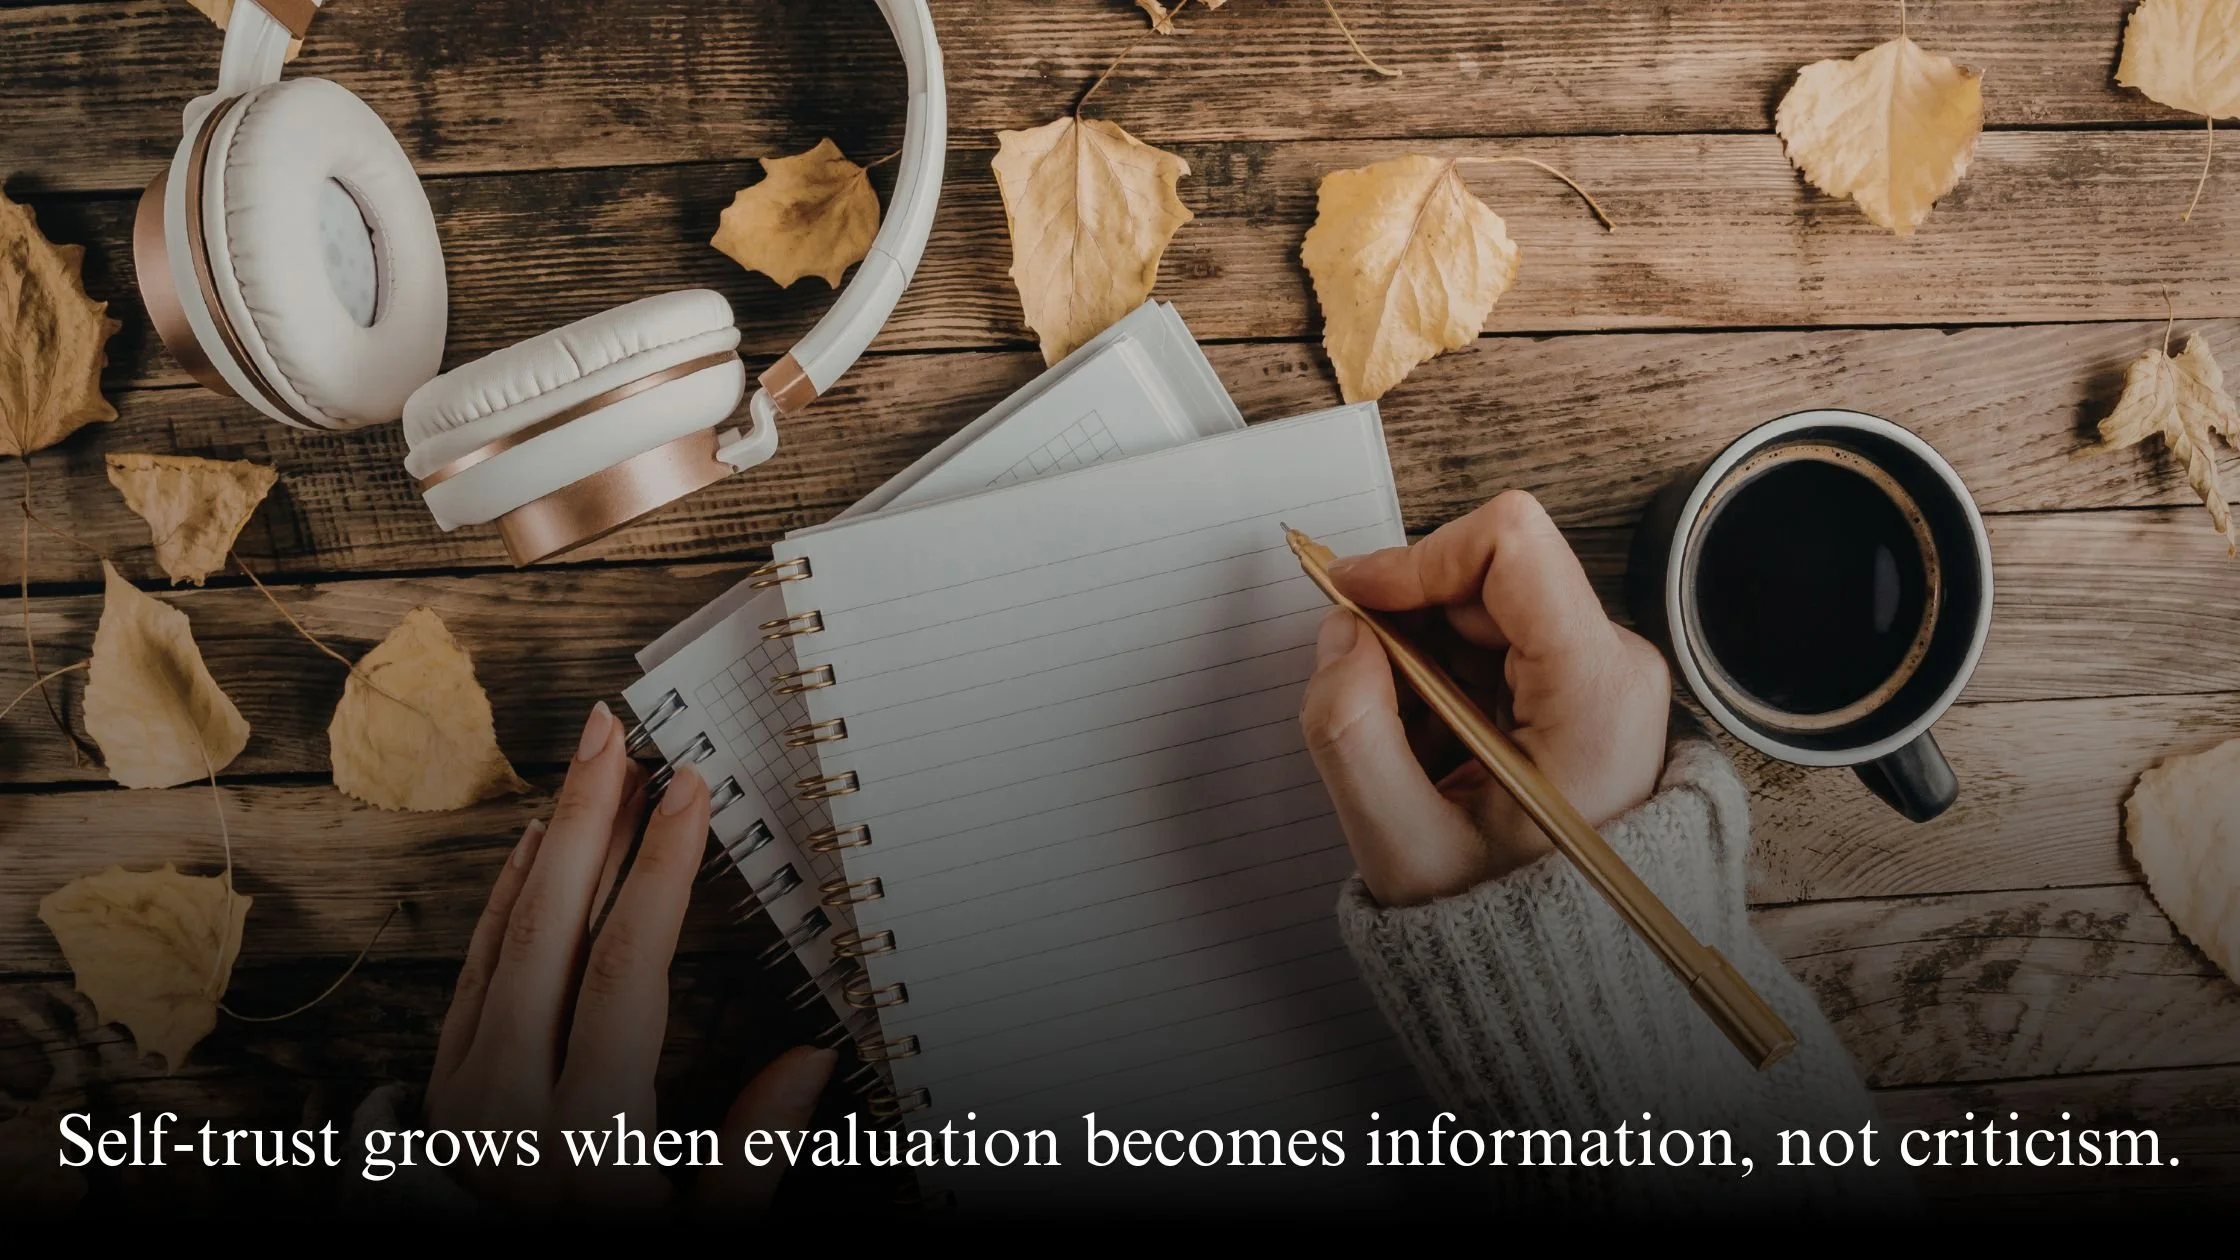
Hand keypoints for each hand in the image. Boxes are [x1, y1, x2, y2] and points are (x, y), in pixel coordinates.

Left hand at [426, 701, 835, 1215]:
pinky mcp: (439, 1096)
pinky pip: (471, 971)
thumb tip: (813, 1060)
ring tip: (586, 768)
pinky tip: (528, 857)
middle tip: (615, 730)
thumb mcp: (699, 1242)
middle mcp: (505, 1101)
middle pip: (548, 927)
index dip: (660, 867)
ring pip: (502, 938)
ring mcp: (459, 1095)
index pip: (625, 966)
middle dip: (587, 818)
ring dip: (546, 846)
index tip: (689, 787)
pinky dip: (503, 902)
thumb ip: (752, 1159)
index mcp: (583, 1134)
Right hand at [1300, 490, 1671, 905]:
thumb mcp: (1403, 847)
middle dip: (1406, 624)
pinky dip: (1440, 679)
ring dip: (1419, 659)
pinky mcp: (1581, 684)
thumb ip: (1349, 730)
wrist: (1573, 971)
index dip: (1415, 559)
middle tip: (1368, 699)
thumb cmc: (1506, 922)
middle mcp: (1614, 664)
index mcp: (1595, 692)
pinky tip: (1434, 748)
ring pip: (1479, 606)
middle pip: (1485, 574)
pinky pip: (1490, 641)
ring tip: (1413, 747)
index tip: (1353, 599)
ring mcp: (1601, 672)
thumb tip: (1340, 634)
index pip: (1509, 543)